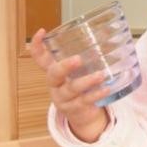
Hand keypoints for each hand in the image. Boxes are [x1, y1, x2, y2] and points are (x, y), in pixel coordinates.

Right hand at [30, 28, 109, 142]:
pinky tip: (105, 89)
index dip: (37, 46)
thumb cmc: (80, 85)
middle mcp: (55, 84)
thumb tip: (109, 34)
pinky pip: (84, 101)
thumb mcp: (78, 71)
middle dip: (64, 66)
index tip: (41, 32)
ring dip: (86, 81)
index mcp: (53, 71)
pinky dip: (95, 94)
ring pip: (71, 89)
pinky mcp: (74, 108)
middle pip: (54, 74)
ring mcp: (63, 98)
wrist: (82, 114)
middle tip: (77, 59)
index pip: (39, 58)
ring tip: (100, 75)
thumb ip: (87, 56)